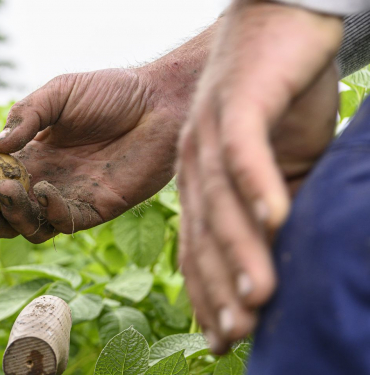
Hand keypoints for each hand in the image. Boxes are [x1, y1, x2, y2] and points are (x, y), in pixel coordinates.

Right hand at [0, 61, 200, 241]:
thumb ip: (27, 116)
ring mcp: (67, 197)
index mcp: (30, 153)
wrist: (160, 102)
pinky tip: (42, 190)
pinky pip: (62, 223)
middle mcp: (43, 180)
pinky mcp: (94, 210)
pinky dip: (47, 212)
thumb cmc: (111, 92)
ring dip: (6, 216)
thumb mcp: (59, 93)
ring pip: (26, 224)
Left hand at [177, 2, 341, 352]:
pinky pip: (243, 149)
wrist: (279, 25)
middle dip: (218, 289)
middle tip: (235, 337)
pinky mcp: (237, 103)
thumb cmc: (280, 98)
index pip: (198, 246)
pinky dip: (258, 183)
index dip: (207, 293)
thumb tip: (287, 252)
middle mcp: (194, 163)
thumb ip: (276, 206)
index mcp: (199, 181)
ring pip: (221, 201)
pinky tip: (274, 216)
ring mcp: (209, 133)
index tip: (221, 339)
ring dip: (240, 250)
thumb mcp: (281, 163)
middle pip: (203, 234)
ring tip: (257, 297)